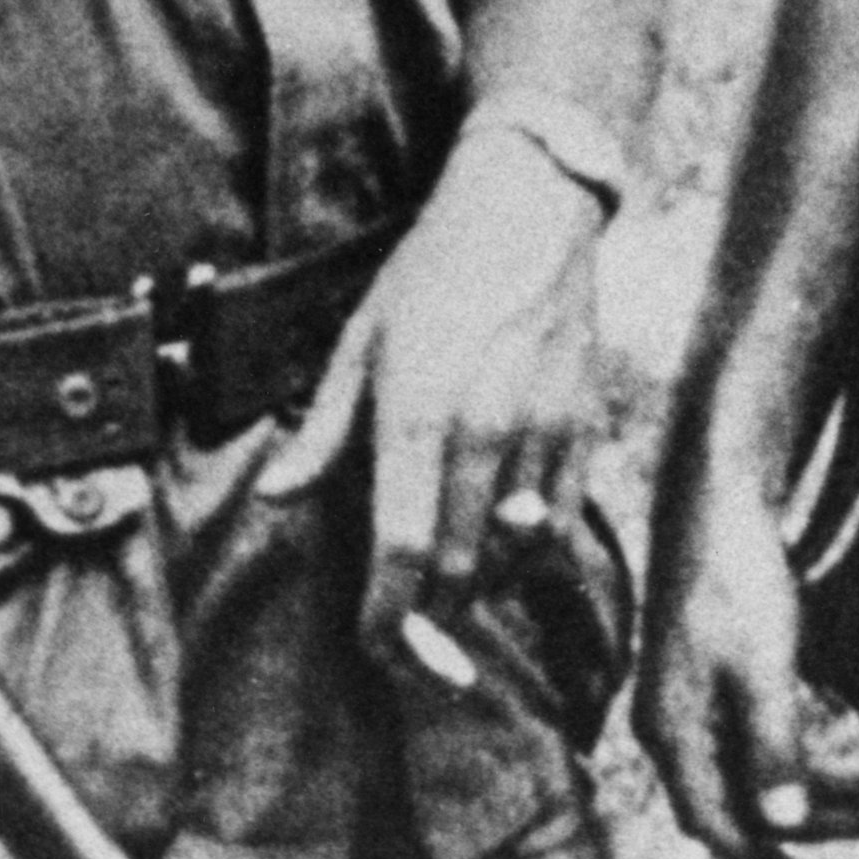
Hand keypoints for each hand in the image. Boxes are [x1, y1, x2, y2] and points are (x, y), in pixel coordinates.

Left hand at [263, 123, 608, 648]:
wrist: (528, 212)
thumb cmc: (431, 273)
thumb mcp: (359, 340)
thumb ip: (325, 430)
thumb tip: (277, 497)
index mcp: (418, 412)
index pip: (402, 547)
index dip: (387, 616)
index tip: (374, 646)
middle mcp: (485, 432)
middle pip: (458, 567)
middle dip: (428, 616)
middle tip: (405, 631)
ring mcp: (541, 433)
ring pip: (511, 555)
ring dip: (475, 588)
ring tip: (447, 590)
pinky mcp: (582, 429)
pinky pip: (560, 525)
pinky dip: (528, 557)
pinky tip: (501, 554)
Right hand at [639, 470, 858, 858]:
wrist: (717, 503)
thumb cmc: (735, 578)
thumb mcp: (765, 667)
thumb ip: (774, 749)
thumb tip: (785, 824)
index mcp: (672, 731)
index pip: (711, 822)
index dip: (756, 857)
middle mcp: (672, 727)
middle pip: (737, 802)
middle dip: (808, 819)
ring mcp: (691, 706)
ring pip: (752, 772)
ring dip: (815, 786)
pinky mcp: (712, 685)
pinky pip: (755, 739)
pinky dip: (800, 752)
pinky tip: (845, 757)